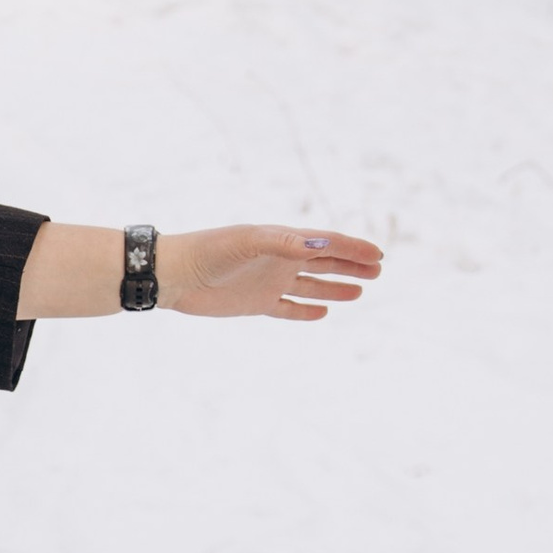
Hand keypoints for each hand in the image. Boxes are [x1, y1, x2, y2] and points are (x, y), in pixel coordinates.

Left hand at [160, 225, 382, 320]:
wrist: (175, 275)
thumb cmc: (209, 252)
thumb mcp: (247, 242)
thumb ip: (282, 242)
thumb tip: (320, 244)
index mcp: (281, 241)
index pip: (325, 243)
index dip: (352, 248)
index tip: (378, 254)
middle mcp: (278, 260)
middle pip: (324, 263)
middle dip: (351, 266)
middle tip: (378, 270)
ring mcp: (268, 282)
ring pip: (310, 285)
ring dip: (335, 287)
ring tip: (360, 292)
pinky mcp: (255, 303)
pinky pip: (287, 309)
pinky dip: (305, 311)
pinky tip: (322, 312)